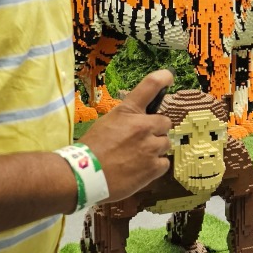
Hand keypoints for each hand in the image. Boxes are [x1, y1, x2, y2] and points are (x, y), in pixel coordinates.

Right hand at [79, 69, 175, 201]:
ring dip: (156, 149)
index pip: (150, 85)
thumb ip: (128, 120)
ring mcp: (150, 147)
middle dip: (156, 130)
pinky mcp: (153, 167)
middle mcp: (143, 126)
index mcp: (128, 112)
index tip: (169, 76)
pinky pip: (164, 163)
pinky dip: (155, 167)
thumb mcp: (107, 123)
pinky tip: (140, 169)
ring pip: (165, 144)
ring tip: (138, 157)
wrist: (83, 176)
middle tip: (141, 140)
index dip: (163, 78)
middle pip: (165, 123)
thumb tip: (141, 121)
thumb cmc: (91, 149)